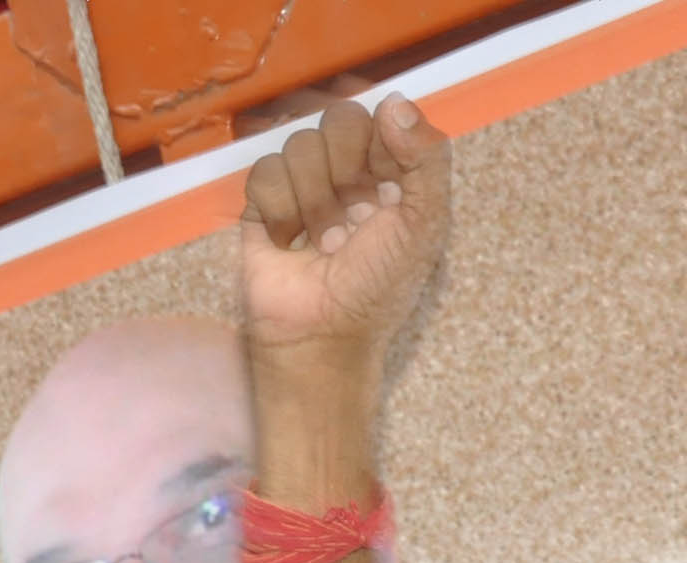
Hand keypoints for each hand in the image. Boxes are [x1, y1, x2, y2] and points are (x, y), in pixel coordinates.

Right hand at [239, 95, 449, 373]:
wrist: (324, 336)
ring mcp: (301, 185)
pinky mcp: (260, 205)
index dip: (380, 143)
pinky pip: (264, 171)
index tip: (385, 186)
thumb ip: (426, 156)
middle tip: (355, 217)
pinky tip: (290, 241)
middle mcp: (345, 170)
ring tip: (326, 243)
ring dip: (316, 201)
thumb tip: (394, 101)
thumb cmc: (380, 286)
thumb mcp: (426, 222)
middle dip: (346, 170)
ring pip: (299, 144)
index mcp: (389, 168)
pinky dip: (280, 209)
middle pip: (337, 118)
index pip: (379, 113)